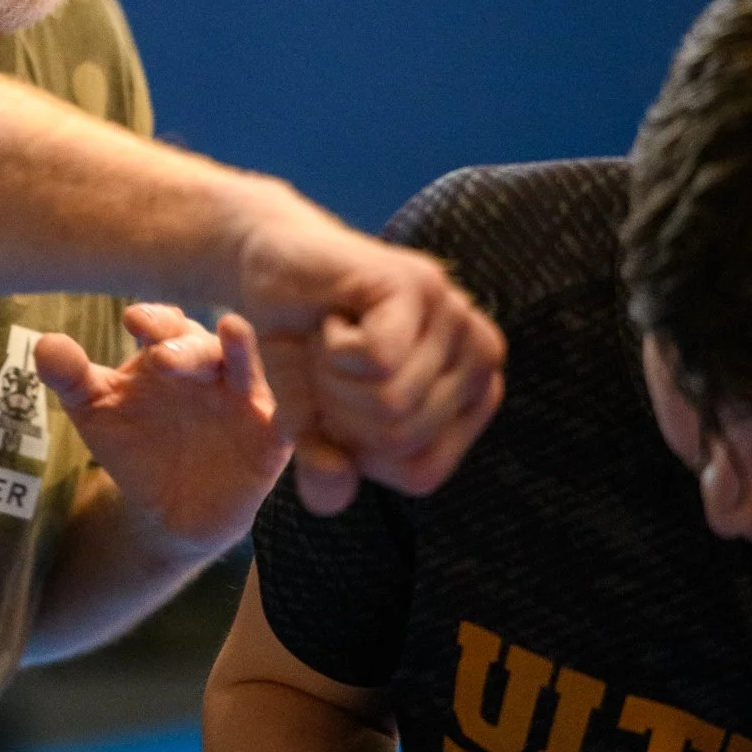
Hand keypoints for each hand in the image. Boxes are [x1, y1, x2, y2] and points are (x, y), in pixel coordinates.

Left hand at [34, 305, 290, 554]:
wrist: (166, 515)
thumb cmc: (134, 447)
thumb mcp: (97, 412)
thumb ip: (72, 378)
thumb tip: (46, 344)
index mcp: (173, 351)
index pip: (167, 325)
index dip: (154, 321)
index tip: (133, 320)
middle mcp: (214, 367)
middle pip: (206, 346)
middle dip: (187, 346)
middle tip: (163, 355)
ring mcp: (247, 401)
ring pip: (251, 370)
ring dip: (243, 353)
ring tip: (233, 331)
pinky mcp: (273, 441)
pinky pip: (289, 423)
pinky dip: (291, 410)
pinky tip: (280, 406)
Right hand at [234, 203, 505, 512]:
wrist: (271, 268)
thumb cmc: (302, 347)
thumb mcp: (311, 424)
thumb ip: (326, 467)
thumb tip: (335, 483)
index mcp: (473, 396)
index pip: (421, 471)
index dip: (360, 451)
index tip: (341, 400)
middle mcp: (480, 355)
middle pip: (402, 437)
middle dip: (340, 411)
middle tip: (328, 360)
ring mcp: (453, 313)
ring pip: (391, 403)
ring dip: (332, 378)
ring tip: (329, 338)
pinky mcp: (416, 284)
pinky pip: (378, 361)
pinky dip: (333, 349)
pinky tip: (332, 316)